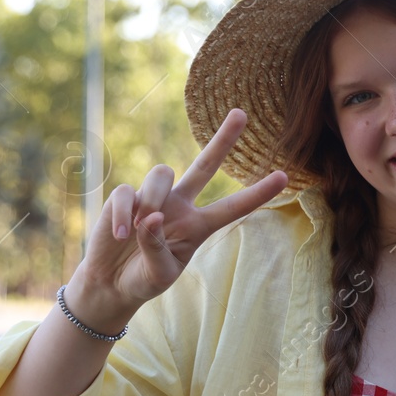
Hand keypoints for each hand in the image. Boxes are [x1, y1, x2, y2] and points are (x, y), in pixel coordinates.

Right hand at [69, 109, 287, 325]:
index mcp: (199, 226)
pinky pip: (128, 192)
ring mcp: (154, 198)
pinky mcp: (124, 197)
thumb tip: (154, 216)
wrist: (110, 282)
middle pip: (205, 165)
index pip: (233, 207)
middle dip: (223, 139)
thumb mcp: (158, 274)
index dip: (257, 193)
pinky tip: (120, 235)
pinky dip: (124, 214)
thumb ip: (158, 248)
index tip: (285, 177)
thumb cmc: (142, 280)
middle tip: (242, 113)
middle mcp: (180, 206)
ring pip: (163, 173)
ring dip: (153, 197)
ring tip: (139, 227)